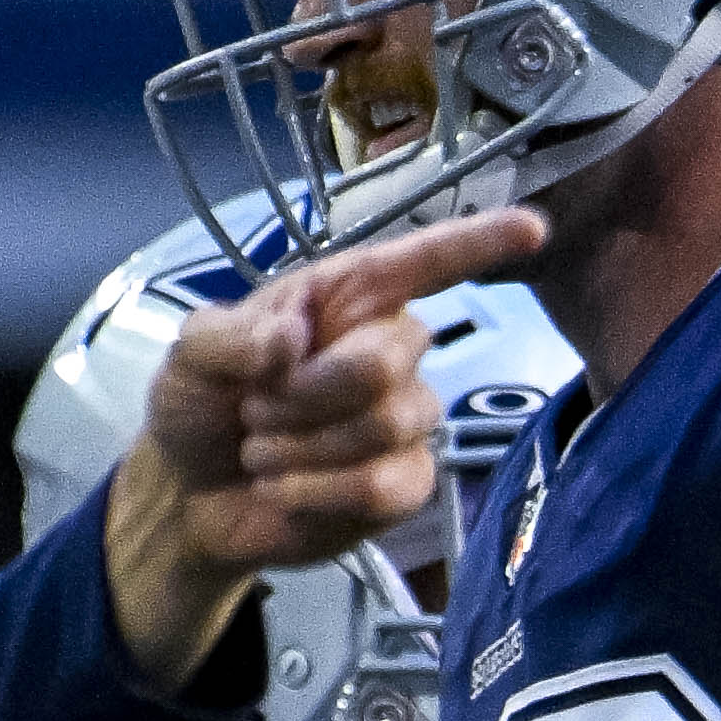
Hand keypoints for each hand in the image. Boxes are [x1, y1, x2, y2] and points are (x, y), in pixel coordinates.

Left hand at [105, 207, 548, 691]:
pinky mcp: (406, 484)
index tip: (534, 226)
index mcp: (346, 300)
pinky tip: (288, 489)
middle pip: (386, 361)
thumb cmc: (202, 404)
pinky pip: (382, 485)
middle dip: (303, 393)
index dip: (478, 243)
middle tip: (256, 409)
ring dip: (299, 446)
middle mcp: (389, 353)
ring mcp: (405, 422)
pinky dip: (317, 491)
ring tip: (264, 450)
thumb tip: (290, 340)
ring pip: (383, 426)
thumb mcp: (187, 355)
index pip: (423, 264)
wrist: (195, 494)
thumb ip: (225, 337)